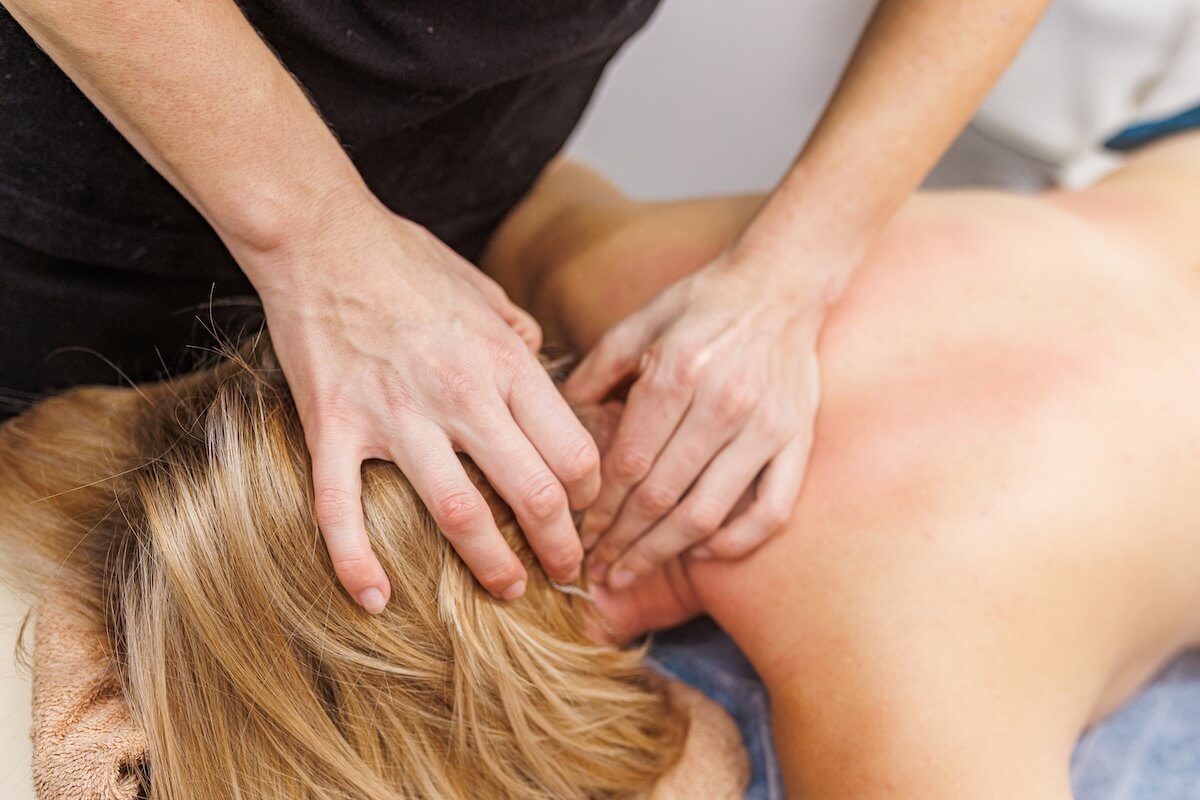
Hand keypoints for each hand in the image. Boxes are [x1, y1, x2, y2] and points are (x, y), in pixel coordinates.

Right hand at [243, 197, 599, 612]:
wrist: (319, 235)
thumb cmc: (406, 259)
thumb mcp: (484, 289)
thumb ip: (518, 332)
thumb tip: (541, 355)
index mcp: (505, 361)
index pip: (573, 449)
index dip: (589, 493)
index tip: (584, 509)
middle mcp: (462, 394)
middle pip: (532, 493)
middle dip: (559, 546)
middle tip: (565, 571)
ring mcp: (395, 415)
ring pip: (458, 514)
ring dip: (490, 564)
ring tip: (507, 590)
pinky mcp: (334, 427)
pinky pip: (341, 511)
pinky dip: (356, 563)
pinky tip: (374, 600)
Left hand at [564, 246, 830, 589]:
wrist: (783, 282)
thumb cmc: (703, 302)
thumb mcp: (641, 321)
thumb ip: (597, 368)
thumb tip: (555, 416)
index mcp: (680, 371)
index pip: (630, 461)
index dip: (600, 507)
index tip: (580, 534)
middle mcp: (725, 402)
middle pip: (663, 495)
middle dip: (623, 539)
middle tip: (598, 566)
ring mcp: (767, 426)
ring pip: (709, 512)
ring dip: (665, 551)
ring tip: (633, 570)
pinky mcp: (799, 439)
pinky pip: (772, 510)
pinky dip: (737, 540)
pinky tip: (703, 550)